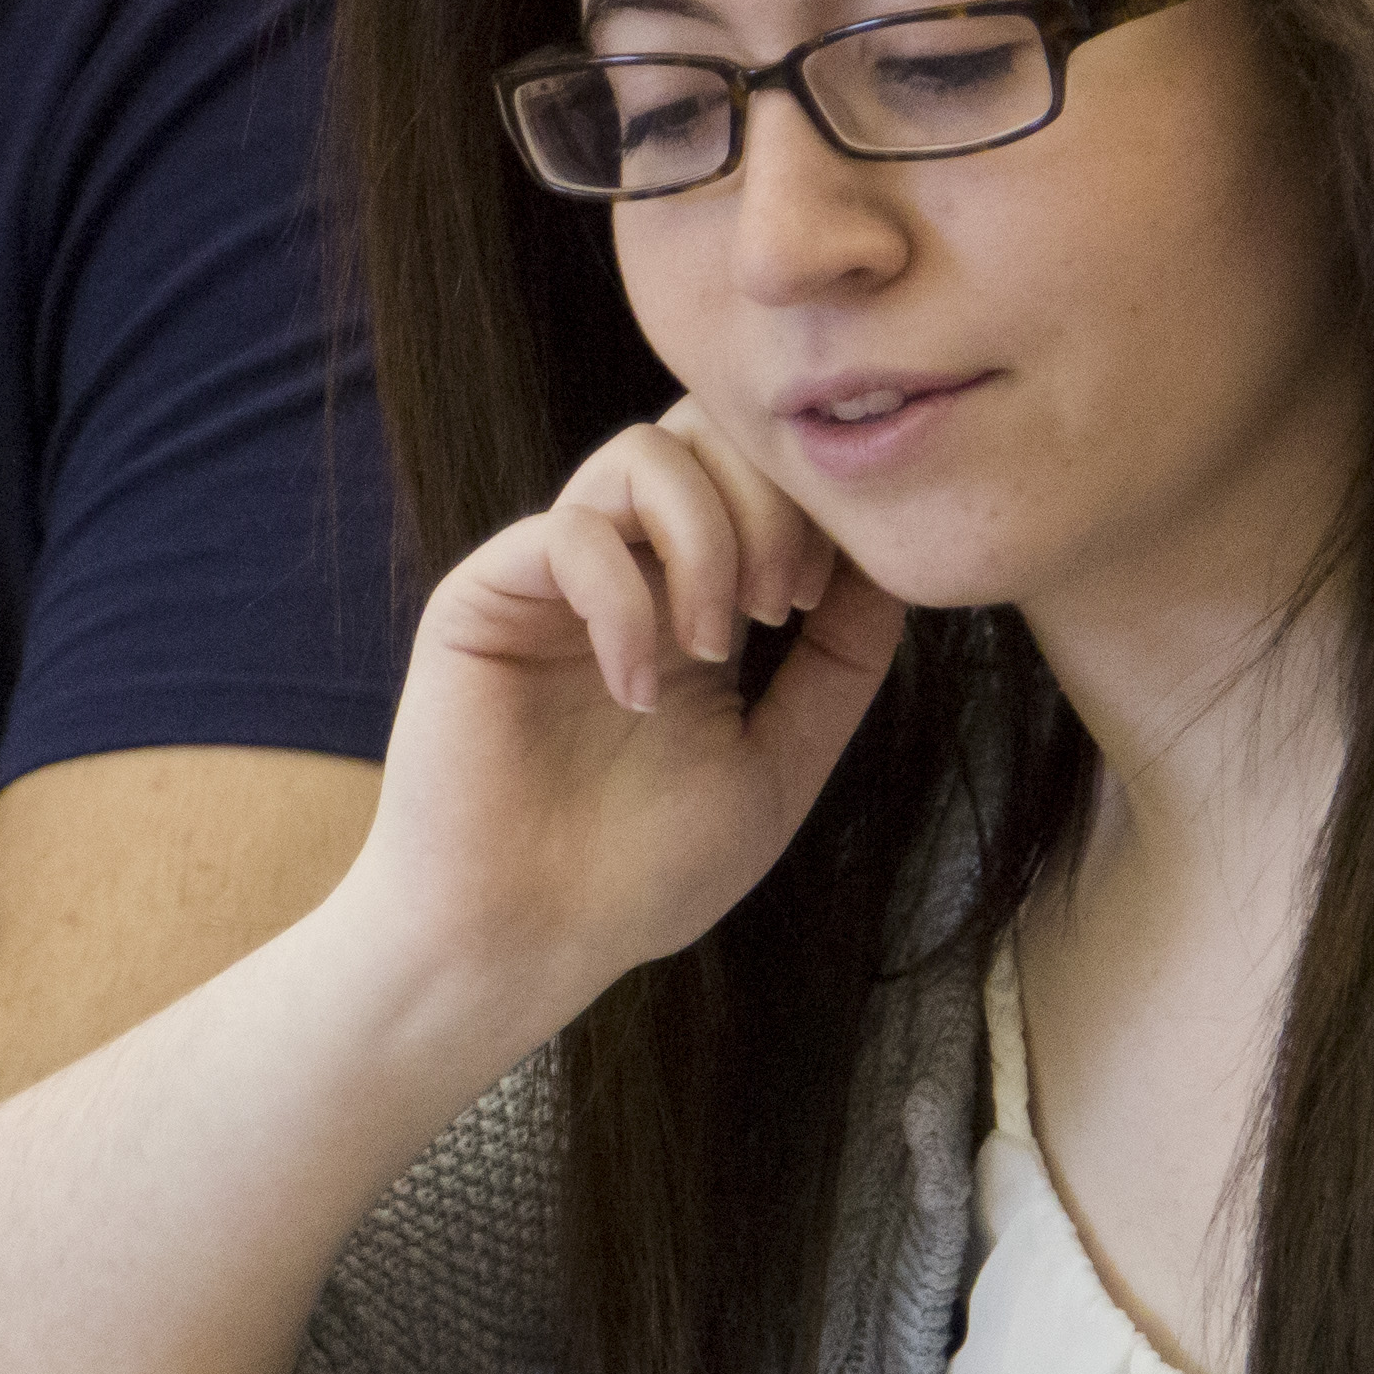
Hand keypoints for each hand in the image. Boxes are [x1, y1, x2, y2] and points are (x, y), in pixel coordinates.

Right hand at [334, 406, 908, 1025]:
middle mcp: (623, 570)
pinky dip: (625, 598)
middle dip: (768, 501)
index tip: (825, 597)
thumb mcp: (780, 764)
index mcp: (692, 597)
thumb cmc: (641, 875)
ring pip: (641, 455)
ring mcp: (551, 578)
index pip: (754, 470)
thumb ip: (841, 665)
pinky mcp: (484, 598)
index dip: (809, 503)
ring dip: (705, 539)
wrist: (525, 943)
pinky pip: (569, 531)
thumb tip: (890, 562)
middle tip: (779, 608)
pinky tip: (636, 687)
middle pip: (704, 430)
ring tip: (713, 645)